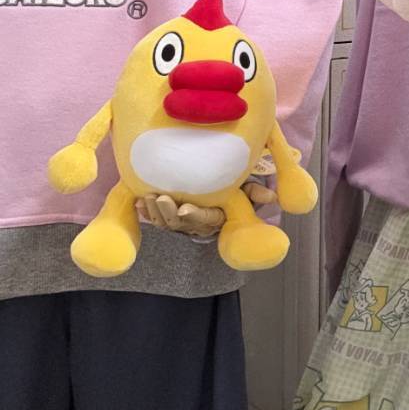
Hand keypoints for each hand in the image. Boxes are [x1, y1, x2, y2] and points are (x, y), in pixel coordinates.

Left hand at [137, 183, 276, 237]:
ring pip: (165, 223)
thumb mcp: (246, 189)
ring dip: (154, 212)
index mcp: (217, 216)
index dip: (196, 216)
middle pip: (181, 223)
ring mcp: (181, 221)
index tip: (186, 208)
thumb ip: (255, 192)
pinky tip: (137, 201)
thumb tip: (271, 197)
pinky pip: (154, 219)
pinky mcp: (167, 216)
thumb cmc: (232, 187)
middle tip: (160, 197)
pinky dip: (144, 212)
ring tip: (147, 197)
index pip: (207, 218)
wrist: (216, 191)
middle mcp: (197, 222)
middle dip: (169, 212)